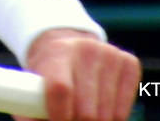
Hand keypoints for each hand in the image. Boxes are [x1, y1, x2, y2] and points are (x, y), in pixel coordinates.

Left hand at [20, 28, 139, 120]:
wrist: (67, 45)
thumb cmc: (47, 72)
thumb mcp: (31, 83)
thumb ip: (30, 109)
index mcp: (57, 52)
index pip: (60, 89)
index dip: (59, 116)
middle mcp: (85, 49)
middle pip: (87, 111)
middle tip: (69, 120)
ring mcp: (110, 55)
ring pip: (109, 116)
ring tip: (80, 116)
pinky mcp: (129, 63)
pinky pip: (124, 111)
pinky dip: (112, 119)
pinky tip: (99, 110)